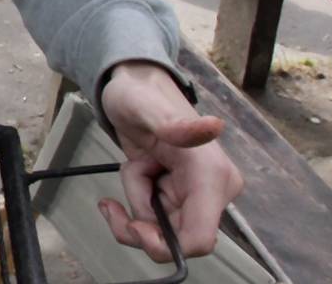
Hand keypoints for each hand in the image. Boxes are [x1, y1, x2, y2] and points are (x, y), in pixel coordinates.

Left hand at [98, 61, 243, 261]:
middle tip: (117, 195)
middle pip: (174, 240)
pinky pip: (156, 220)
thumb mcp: (144, 104)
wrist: (133, 87)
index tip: (133, 225)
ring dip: (136, 204)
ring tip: (135, 166)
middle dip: (140, 220)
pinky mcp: (183, 196)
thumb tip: (213, 126)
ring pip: (161, 230)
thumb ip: (174, 123)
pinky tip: (133, 177)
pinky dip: (136, 205)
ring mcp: (198, 195)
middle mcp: (213, 191)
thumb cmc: (138, 93)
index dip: (164, 244)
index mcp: (212, 175)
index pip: (199, 239)